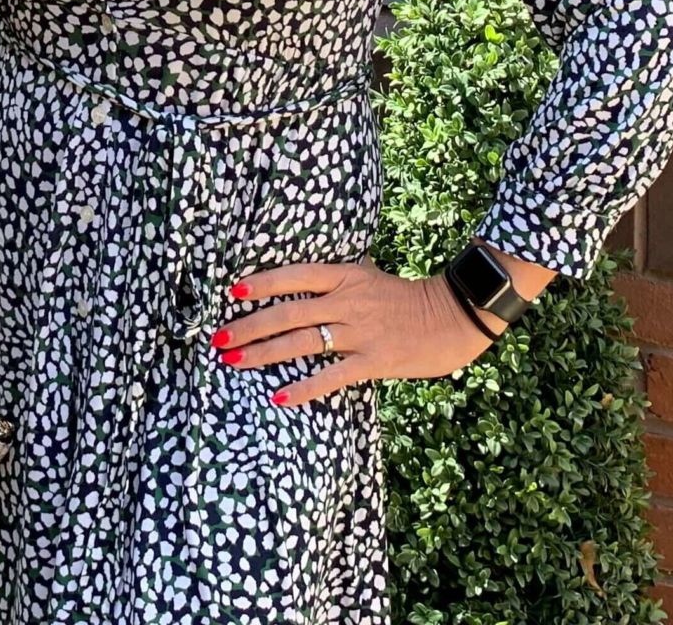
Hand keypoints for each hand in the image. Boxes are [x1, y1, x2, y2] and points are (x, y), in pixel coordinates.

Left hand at [215, 261, 497, 407]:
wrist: (454, 316)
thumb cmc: (407, 298)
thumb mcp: (370, 276)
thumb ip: (338, 279)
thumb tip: (305, 281)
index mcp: (345, 275)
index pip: (294, 276)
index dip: (262, 284)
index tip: (232, 294)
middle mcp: (348, 301)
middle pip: (288, 313)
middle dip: (249, 326)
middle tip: (218, 338)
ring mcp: (360, 331)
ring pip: (301, 342)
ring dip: (264, 353)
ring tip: (235, 362)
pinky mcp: (374, 360)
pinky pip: (331, 375)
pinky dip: (304, 387)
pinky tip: (279, 396)